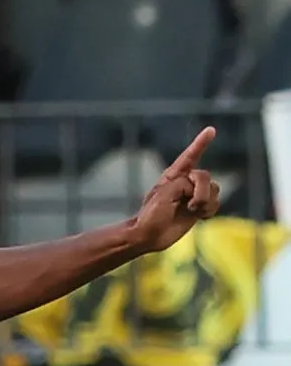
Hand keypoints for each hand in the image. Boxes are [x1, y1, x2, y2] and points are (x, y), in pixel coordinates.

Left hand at [131, 129, 219, 254]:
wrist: (149, 236)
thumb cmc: (151, 214)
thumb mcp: (165, 194)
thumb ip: (183, 185)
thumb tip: (197, 191)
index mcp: (173, 175)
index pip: (189, 156)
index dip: (200, 143)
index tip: (211, 130)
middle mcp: (185, 182)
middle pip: (205, 176)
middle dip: (201, 191)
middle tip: (191, 206)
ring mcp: (193, 195)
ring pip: (214, 189)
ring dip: (206, 202)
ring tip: (192, 211)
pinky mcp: (199, 208)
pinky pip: (216, 202)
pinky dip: (211, 210)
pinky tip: (199, 217)